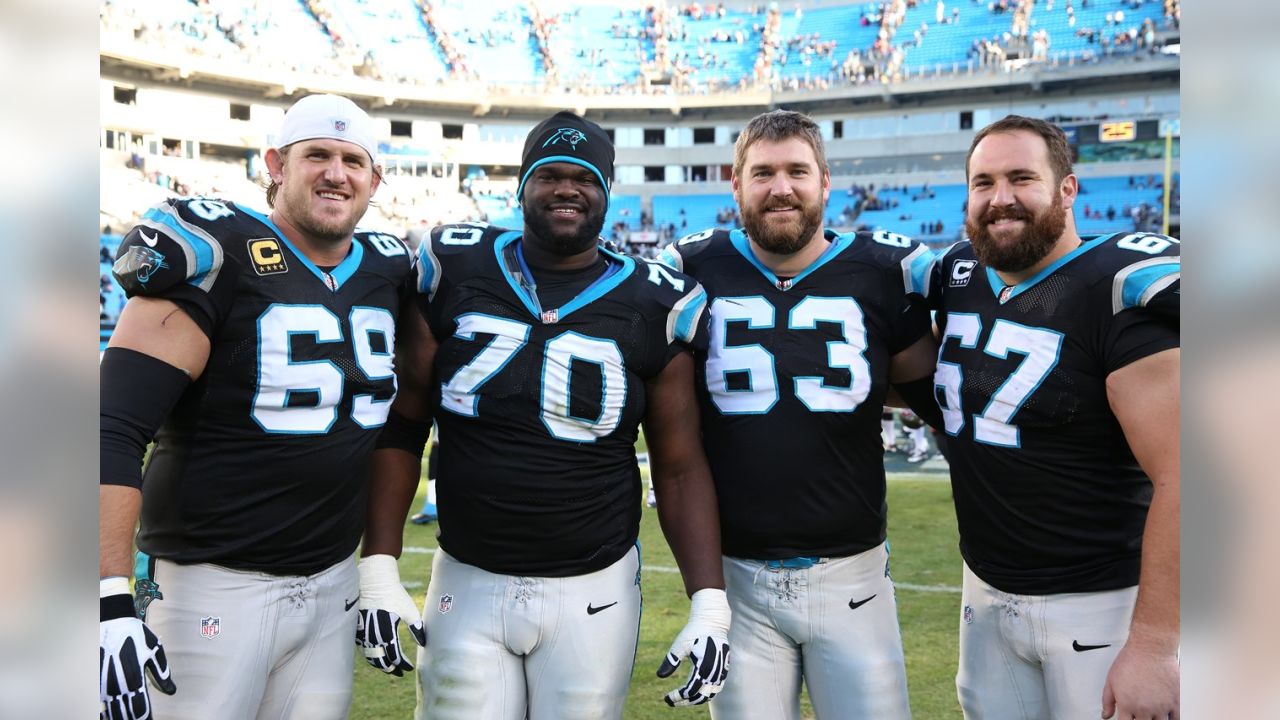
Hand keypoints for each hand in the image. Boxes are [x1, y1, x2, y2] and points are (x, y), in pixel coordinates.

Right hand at [100, 577, 174, 719]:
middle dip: (130, 719)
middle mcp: (117, 686)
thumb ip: (162, 674)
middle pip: (123, 714)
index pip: (140, 711)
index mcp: (135, 680)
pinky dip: (103, 709)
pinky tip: (107, 711)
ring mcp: (102, 684)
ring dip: (116, 715)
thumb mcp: (154, 650)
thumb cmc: (135, 635)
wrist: (108, 620)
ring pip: (108, 711)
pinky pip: (96, 701)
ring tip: (124, 717)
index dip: (144, 719)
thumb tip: (172, 691)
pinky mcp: (91, 680)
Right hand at [355, 554, 426, 675]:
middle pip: (380, 661)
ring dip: (379, 664)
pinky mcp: (356, 629)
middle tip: (398, 672)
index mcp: (387, 632)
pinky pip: (362, 648)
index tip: (409, 668)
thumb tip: (423, 643)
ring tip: (388, 667)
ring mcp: (362, 633)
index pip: (395, 657)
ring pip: (370, 656)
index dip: (402, 665)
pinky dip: (370, 655)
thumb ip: (416, 628)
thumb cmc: (394, 594)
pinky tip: (377, 655)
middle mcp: (372, 636)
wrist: (374, 581)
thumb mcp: (409, 610)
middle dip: (390, 668)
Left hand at [656, 588, 730, 706]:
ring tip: (682, 699)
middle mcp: (714, 671)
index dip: (678, 697)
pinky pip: (716, 687)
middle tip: (672, 701)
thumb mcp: (679, 644)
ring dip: (696, 700)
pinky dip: (706, 693)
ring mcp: (721, 671)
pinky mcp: (724, 668)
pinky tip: (695, 692)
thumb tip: (659, 676)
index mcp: (703, 666)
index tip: (667, 698)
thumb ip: (671, 661)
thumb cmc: (694, 631)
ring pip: (709, 694)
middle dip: (685, 702)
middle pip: (700, 696)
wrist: (712, 621)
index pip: (690, 690)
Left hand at [1101, 640, 1178, 718]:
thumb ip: (1108, 700)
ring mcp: (1161, 707)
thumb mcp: (1111, 680)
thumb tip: (1106, 714)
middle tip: (1139, 714)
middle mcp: (1144, 709)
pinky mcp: (1175, 702)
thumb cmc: (1131, 660)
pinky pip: (1176, 719)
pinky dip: (1172, 719)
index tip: (1126, 719)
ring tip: (1152, 714)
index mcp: (1127, 705)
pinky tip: (1166, 716)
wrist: (1150, 649)